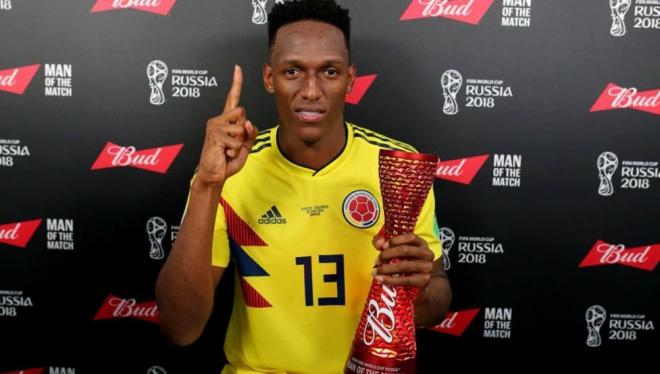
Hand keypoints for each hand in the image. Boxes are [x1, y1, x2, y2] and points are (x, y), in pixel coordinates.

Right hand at [196, 65, 257, 186]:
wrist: (214, 175)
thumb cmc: (227, 160)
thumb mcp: (244, 146)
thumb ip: (250, 134)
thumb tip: (248, 123)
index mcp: (226, 121)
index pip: (232, 99)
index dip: (236, 83)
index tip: (237, 69)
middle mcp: (219, 120)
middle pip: (243, 114)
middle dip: (244, 131)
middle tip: (232, 144)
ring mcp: (215, 125)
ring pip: (241, 128)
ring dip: (239, 144)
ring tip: (227, 150)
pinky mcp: (214, 134)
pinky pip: (236, 141)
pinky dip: (235, 151)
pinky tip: (224, 153)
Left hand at [372, 233, 434, 289]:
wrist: (419, 284)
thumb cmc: (406, 264)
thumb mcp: (397, 252)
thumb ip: (385, 244)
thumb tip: (379, 243)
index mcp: (421, 243)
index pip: (410, 237)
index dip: (395, 240)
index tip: (382, 246)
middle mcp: (427, 254)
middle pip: (405, 250)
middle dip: (387, 255)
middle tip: (377, 261)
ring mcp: (427, 267)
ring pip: (404, 266)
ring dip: (386, 269)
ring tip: (376, 271)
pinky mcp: (424, 280)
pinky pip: (405, 280)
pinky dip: (390, 280)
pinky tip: (380, 279)